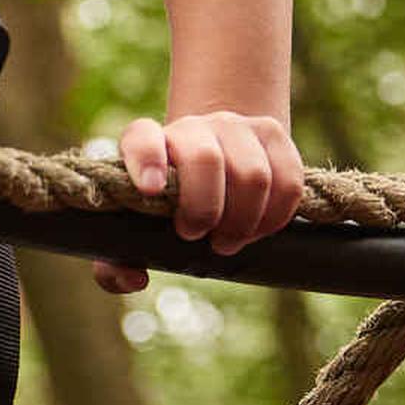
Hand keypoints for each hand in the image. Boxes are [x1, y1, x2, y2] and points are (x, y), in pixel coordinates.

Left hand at [95, 109, 306, 292]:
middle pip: (206, 159)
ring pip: (253, 173)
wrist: (213, 162)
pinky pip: (288, 179)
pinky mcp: (272, 133)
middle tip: (198, 237)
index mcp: (145, 141)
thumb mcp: (134, 229)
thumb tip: (135, 278)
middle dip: (205, 209)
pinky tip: (259, 230)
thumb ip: (116, 263)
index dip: (146, 161)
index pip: (142, 139)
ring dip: (244, 220)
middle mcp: (191, 126)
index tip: (149, 191)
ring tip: (228, 241)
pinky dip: (277, 215)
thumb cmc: (165, 206)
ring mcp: (235, 126)